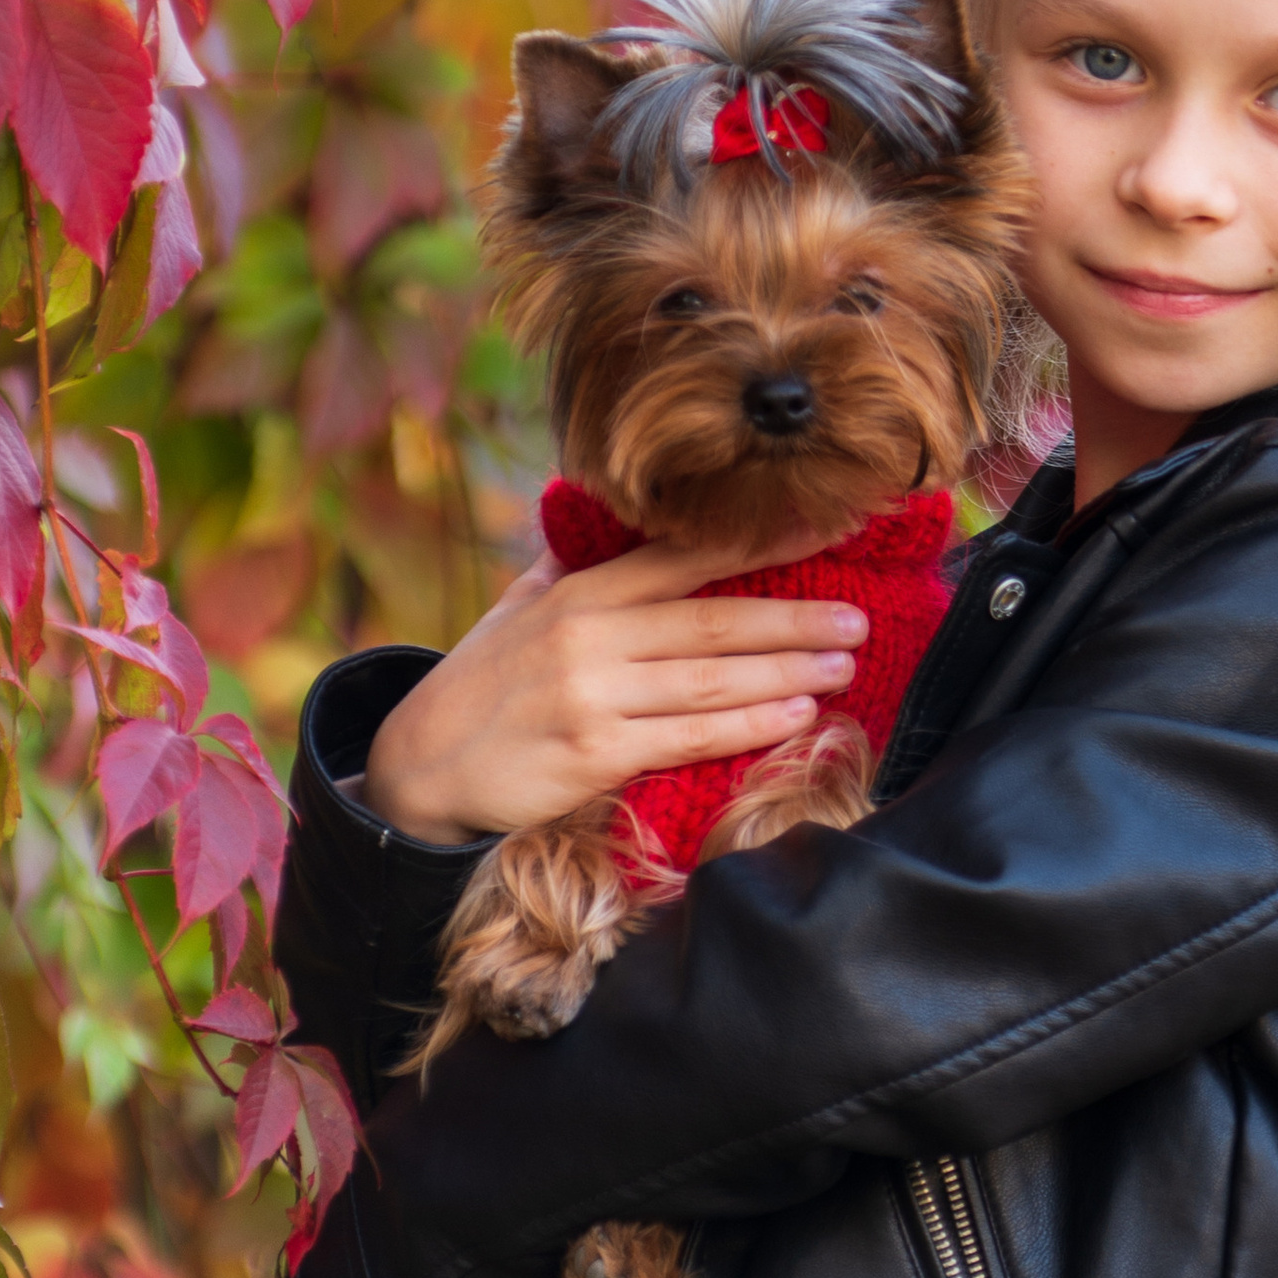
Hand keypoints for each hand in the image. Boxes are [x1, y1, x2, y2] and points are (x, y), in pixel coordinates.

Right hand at [360, 544, 869, 843]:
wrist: (420, 766)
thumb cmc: (484, 682)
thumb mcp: (521, 607)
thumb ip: (576, 563)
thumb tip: (616, 512)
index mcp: (581, 591)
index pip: (686, 555)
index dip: (761, 541)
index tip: (825, 530)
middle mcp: (589, 635)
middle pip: (713, 619)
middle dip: (794, 618)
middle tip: (856, 619)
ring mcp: (593, 695)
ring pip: (711, 679)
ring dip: (786, 671)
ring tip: (842, 665)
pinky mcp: (594, 754)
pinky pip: (688, 736)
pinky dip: (748, 726)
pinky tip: (794, 717)